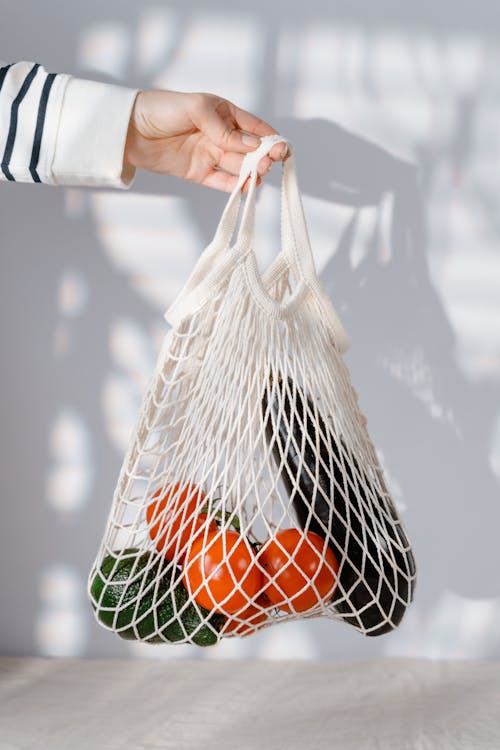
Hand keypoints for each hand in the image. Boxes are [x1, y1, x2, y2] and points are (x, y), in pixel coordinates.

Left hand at [124, 89, 287, 192]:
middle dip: (262, 157)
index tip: (281, 147)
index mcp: (223, 113)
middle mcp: (219, 135)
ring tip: (259, 175)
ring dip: (251, 172)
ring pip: (238, 166)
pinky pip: (221, 182)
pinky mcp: (198, 173)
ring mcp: (209, 155)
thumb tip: (251, 145)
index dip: (269, 137)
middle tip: (267, 163)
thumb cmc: (161, 109)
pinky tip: (247, 188)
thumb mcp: (196, 109)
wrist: (128, 129)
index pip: (253, 126)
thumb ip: (223, 129)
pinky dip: (235, 187)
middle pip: (249, 149)